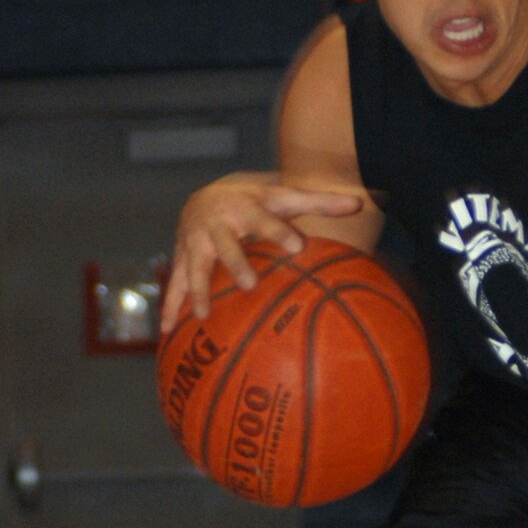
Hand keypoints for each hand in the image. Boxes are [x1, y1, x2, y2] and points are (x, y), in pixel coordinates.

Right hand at [160, 176, 363, 330]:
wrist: (208, 195)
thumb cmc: (257, 201)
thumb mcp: (285, 197)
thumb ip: (321, 202)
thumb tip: (360, 204)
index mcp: (246, 209)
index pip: (266, 221)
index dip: (280, 233)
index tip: (298, 246)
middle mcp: (218, 225)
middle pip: (226, 246)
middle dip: (235, 263)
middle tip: (249, 285)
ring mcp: (196, 242)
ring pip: (195, 267)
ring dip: (198, 291)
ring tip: (203, 316)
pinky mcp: (182, 258)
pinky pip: (175, 283)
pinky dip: (170, 306)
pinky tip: (167, 332)